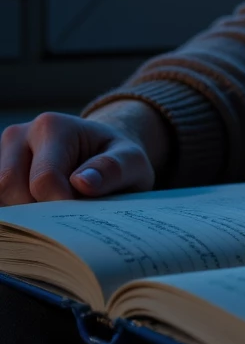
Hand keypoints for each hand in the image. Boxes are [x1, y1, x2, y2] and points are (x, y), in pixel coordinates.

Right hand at [0, 102, 170, 204]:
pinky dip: (20, 216)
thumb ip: (113, 169)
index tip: (83, 216)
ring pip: (1, 198)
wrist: (103, 152)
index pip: (43, 180)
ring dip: (28, 216)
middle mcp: (20, 135)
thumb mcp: (132, 160)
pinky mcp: (0, 172)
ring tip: (59, 212)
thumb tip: (83, 183)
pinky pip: (1, 204)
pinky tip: (44, 215)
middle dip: (42, 213)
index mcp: (52, 126)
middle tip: (71, 216)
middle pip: (13, 190)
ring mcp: (5, 154)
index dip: (62, 206)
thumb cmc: (117, 158)